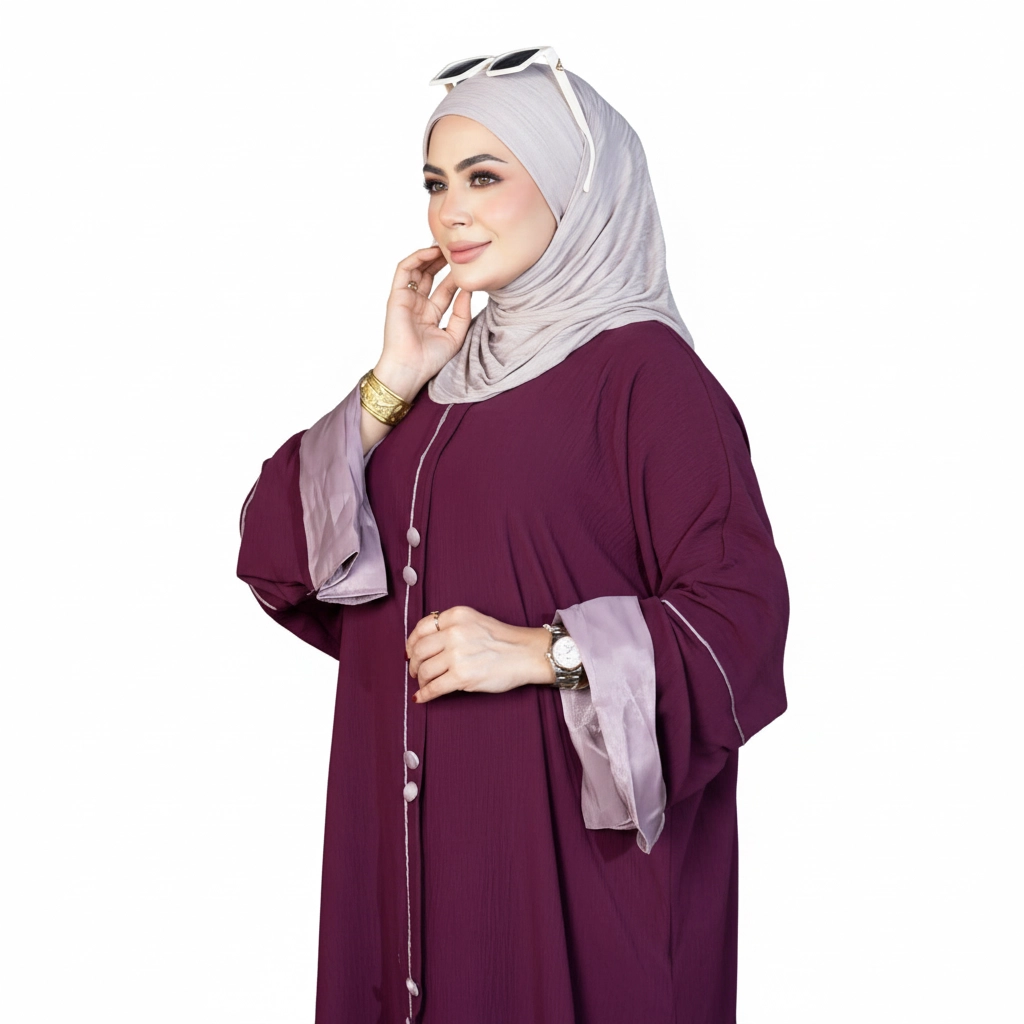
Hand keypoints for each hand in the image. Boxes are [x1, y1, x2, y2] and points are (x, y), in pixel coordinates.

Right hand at [376, 246, 473, 397]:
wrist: (410, 369)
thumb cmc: (430, 359)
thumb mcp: (455, 336)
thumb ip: (463, 314)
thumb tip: (469, 291)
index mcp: (431, 314)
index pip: (446, 289)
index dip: (457, 276)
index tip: (470, 266)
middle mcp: (418, 305)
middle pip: (430, 275)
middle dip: (443, 261)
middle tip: (456, 248)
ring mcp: (406, 299)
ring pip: (417, 269)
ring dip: (430, 255)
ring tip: (445, 245)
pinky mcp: (396, 296)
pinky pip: (404, 270)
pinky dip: (416, 258)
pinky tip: (431, 252)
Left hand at [406, 605, 555, 703]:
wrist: (526, 654)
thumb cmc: (503, 640)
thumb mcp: (474, 620)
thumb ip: (451, 627)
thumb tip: (423, 646)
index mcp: (456, 615)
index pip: (422, 627)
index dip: (411, 642)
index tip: (410, 652)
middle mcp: (454, 632)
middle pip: (419, 650)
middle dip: (414, 664)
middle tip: (415, 671)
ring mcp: (457, 654)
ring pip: (424, 670)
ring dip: (421, 680)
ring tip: (424, 683)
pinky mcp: (461, 676)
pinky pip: (434, 687)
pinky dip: (425, 694)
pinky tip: (422, 697)